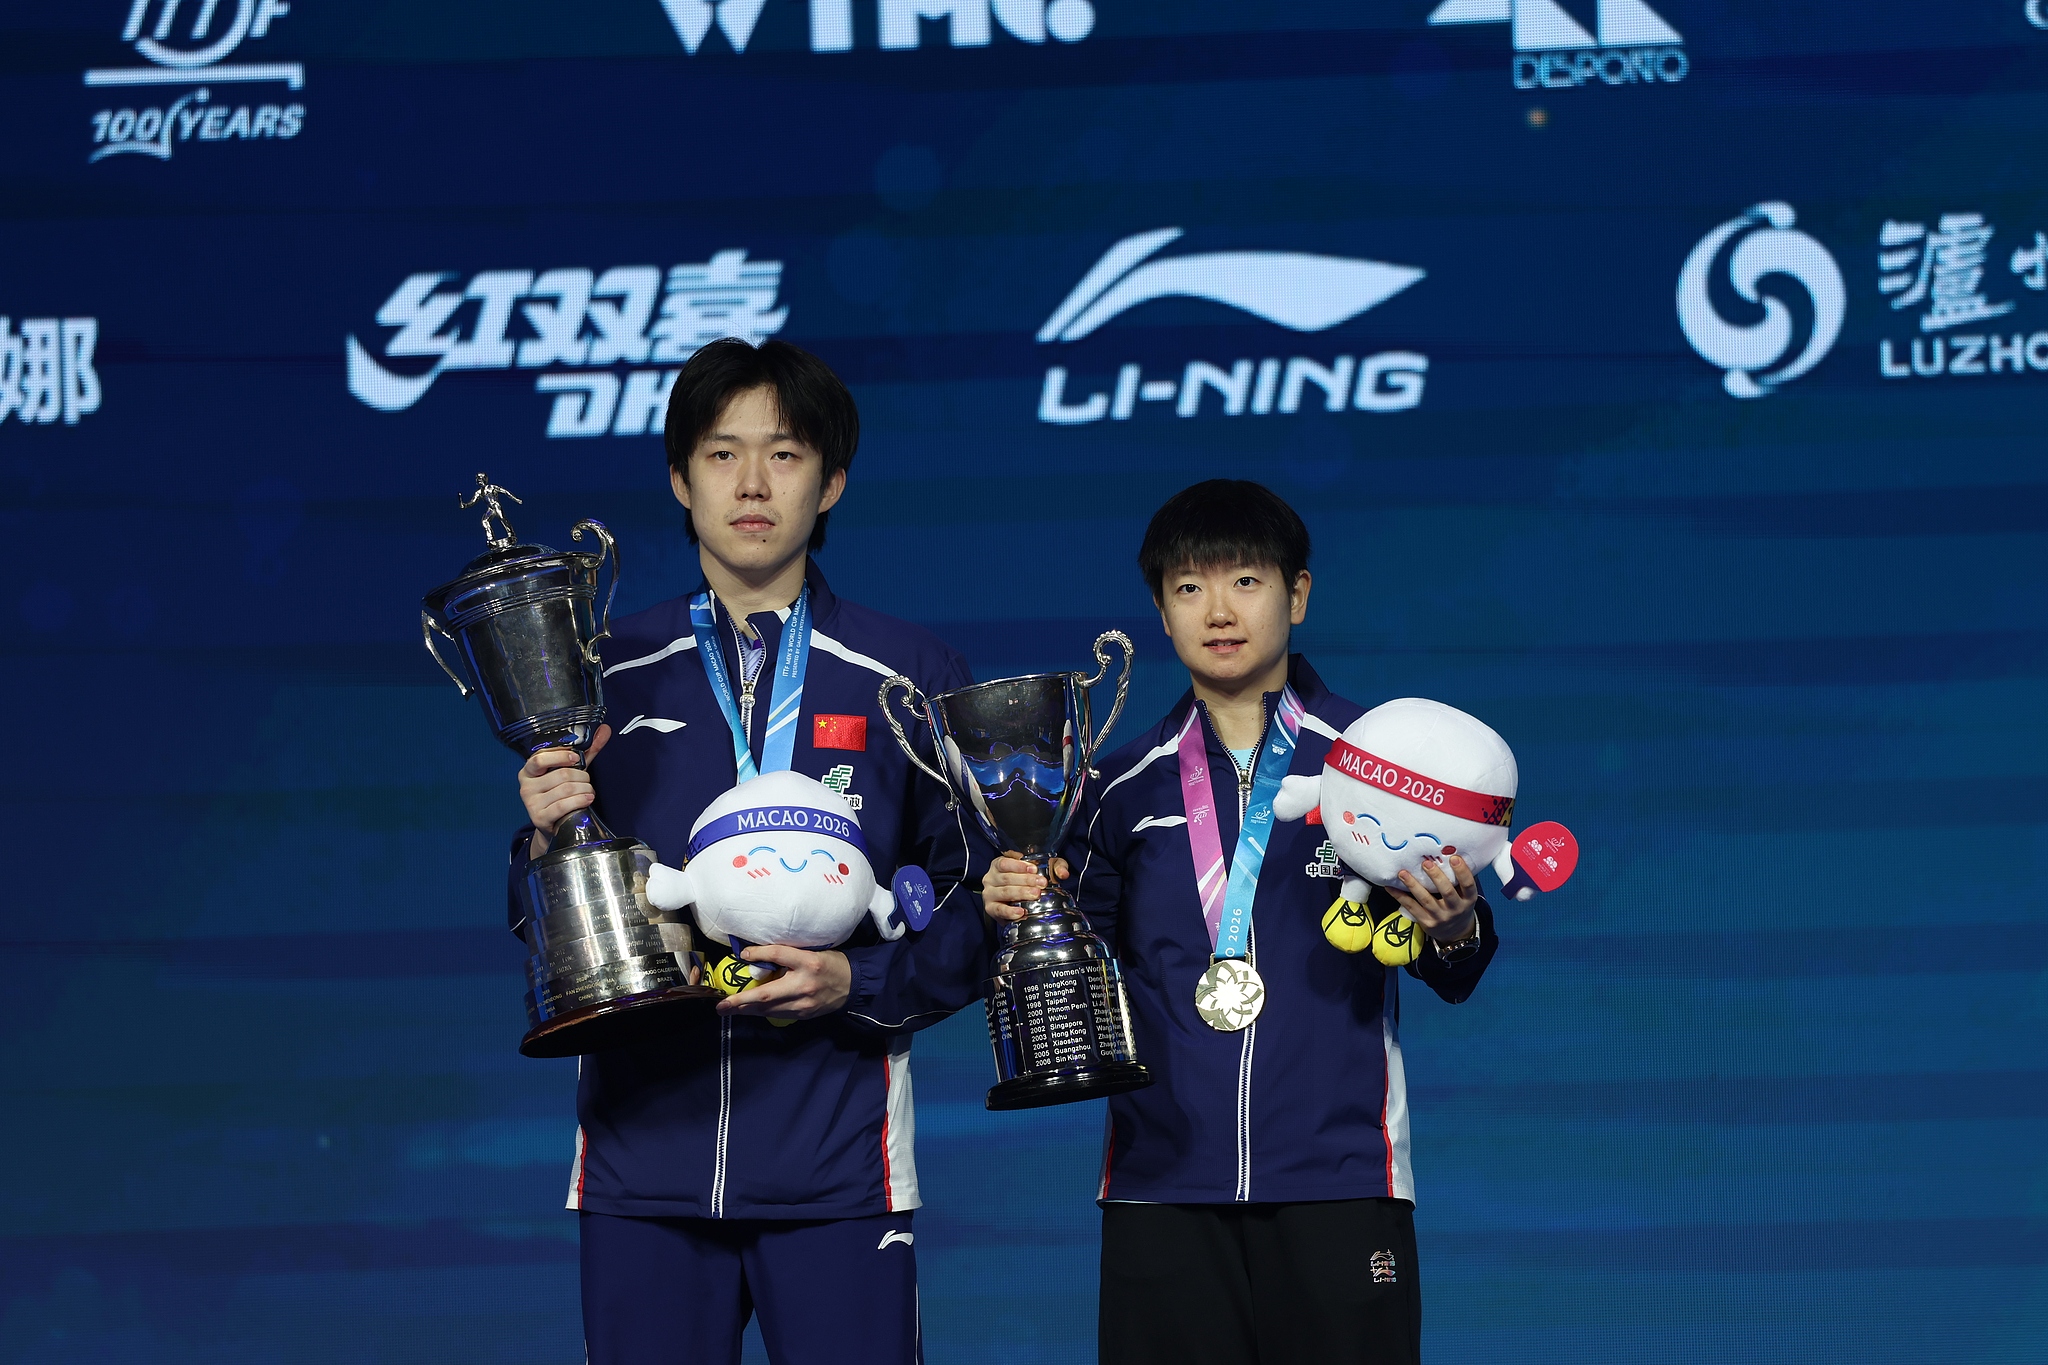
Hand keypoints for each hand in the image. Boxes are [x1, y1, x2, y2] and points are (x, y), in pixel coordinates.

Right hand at [521, 724, 611, 856]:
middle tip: (587, 782)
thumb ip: (587, 751)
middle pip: (560, 775)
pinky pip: (563, 805)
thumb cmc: (561, 792)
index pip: (540, 758)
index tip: (576, 758)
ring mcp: (531, 803)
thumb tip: (605, 729)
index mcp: (529, 770)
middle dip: (581, 777)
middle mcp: (526, 786)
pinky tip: (587, 799)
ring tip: (589, 792)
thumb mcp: (571, 770)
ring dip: (584, 790)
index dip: (560, 756)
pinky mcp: (539, 818)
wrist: (554, 822)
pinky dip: (580, 801)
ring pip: (565, 790)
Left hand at [716, 945, 850, 1018]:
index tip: (743, 955)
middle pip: (768, 994)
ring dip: (748, 1010)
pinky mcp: (805, 1015)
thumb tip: (757, 957)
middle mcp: (805, 985)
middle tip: (721, 1006)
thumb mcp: (812, 953)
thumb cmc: (831, 964)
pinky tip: (751, 1010)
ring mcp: (805, 1004)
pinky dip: (763, 1012)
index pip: (780, 955)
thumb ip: (787, 956)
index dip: (760, 954)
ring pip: (770, 1009)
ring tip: (730, 1009)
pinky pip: (779, 1014)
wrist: (854, 985)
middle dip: (741, 1001)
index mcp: (809, 963)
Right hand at [981, 852, 1068, 922]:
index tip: (1034, 869)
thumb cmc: (1027, 881)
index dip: (1019, 866)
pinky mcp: (991, 909)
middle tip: (1041, 884)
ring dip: (1020, 893)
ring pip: (1004, 892)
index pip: (1005, 863)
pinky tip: (1020, 912)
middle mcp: (991, 878)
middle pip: (1006, 878)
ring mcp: (989, 894)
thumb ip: (1055, 867)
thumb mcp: (1042, 869)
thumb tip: (1063, 873)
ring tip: (1035, 894)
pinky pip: (999, 910)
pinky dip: (1009, 912)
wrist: (1014, 901)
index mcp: (999, 864)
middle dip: (1025, 880)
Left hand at [1390, 855, 1479, 942]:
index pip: (1468, 885)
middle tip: (1426, 863)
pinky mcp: (1426, 922)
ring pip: (1426, 900)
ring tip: (1402, 873)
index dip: (1462, 872)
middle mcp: (1456, 909)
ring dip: (1413, 885)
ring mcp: (1440, 917)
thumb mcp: (1465, 895)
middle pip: (1447, 892)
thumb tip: (1448, 852)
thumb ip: (1458, 879)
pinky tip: (1390, 887)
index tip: (1454, 858)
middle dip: (1436, 877)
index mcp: (1468, 900)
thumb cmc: (1458, 905)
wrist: (1456, 933)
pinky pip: (1411, 907)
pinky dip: (1400, 896)